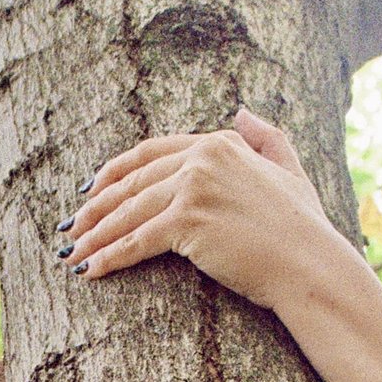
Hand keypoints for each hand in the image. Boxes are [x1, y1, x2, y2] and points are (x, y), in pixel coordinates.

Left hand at [56, 107, 345, 309]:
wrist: (310, 263)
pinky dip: (109, 256)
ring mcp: (195, 187)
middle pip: (132, 183)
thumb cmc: (302, 226)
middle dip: (96, 207)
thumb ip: (265, 138)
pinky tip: (89, 270)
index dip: (115, 173)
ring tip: (71, 253)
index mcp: (220, 143)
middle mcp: (204, 158)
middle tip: (71, 227)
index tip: (91, 189)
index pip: (151, 153)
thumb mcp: (288, 169)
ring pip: (129, 212)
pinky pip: (136, 240)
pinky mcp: (189, 221)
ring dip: (95, 235)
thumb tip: (242, 111)